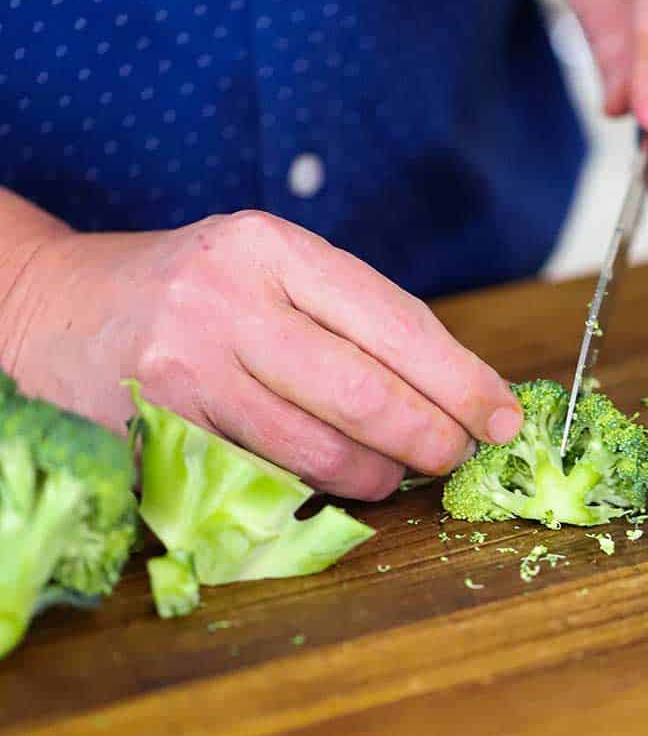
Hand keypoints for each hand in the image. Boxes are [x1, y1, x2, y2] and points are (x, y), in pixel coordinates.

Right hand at [1, 211, 522, 499]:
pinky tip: (333, 481)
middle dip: (429, 435)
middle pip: (363, 390)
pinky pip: (264, 477)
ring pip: (317, 446)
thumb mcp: (265, 269)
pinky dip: (313, 489)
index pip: (393, 319)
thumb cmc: (189, 292)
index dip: (459, 378)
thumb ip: (347, 316)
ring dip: (375, 473)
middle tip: (456, 455)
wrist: (57, 309)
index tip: (502, 415)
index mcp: (271, 246)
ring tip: (394, 472)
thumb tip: (457, 389)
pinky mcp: (162, 428)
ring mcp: (188, 366)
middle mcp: (228, 298)